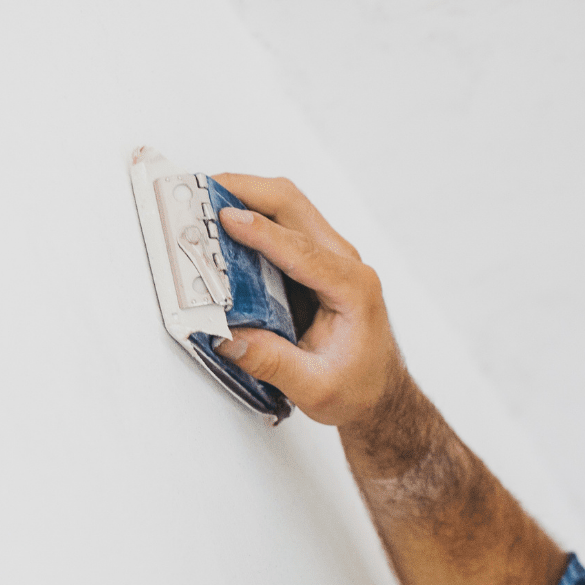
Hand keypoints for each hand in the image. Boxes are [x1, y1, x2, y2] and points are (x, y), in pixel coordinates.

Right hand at [210, 174, 410, 427]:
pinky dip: (252, 216)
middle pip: (293, 206)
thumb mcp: (316, 387)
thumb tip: (229, 338)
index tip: (227, 219)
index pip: (302, 250)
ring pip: (288, 208)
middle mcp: (346, 264)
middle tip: (203, 190)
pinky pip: (284, 225)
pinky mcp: (316, 263)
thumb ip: (273, 363)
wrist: (381, 394)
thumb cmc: (360, 388)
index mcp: (353, 289)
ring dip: (247, 198)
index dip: (261, 232)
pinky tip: (224, 224)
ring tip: (205, 200)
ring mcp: (332, 259)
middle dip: (246, 190)